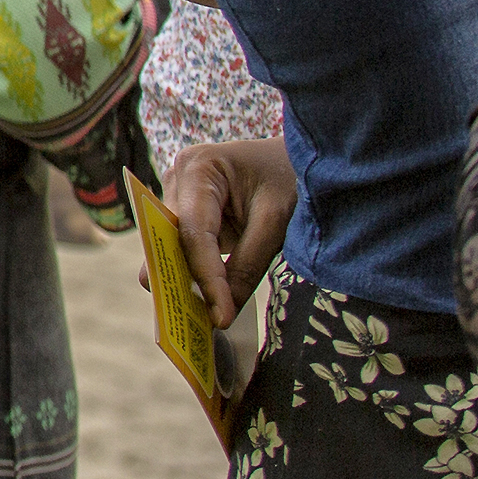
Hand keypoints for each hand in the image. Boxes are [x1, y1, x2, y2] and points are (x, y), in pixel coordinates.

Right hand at [162, 135, 297, 329]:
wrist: (305, 155)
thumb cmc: (292, 177)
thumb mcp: (277, 221)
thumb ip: (248, 264)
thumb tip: (223, 313)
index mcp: (199, 167)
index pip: (193, 232)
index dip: (205, 277)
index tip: (220, 317)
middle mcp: (178, 178)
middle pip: (172, 240)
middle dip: (183, 280)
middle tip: (198, 323)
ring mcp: (180, 194)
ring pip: (172, 247)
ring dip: (187, 280)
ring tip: (204, 318)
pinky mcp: (190, 212)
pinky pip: (186, 248)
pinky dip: (197, 274)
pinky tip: (209, 302)